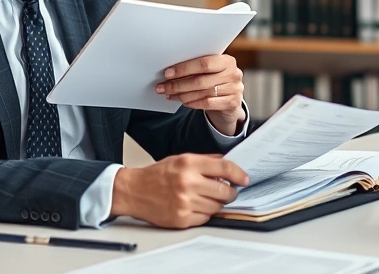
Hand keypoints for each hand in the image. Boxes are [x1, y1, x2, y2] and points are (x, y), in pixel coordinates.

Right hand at [111, 154, 249, 227]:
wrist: (134, 191)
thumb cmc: (157, 175)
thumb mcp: (180, 159)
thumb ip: (205, 161)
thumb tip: (227, 164)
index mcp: (188, 164)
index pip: (224, 167)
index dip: (238, 174)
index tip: (244, 179)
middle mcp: (187, 183)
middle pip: (225, 191)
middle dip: (230, 192)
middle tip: (228, 191)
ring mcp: (185, 202)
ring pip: (217, 207)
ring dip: (217, 203)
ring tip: (207, 198)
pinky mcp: (182, 219)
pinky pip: (206, 218)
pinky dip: (205, 214)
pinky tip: (197, 206)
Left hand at [156, 54, 245, 134]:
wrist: (230, 101)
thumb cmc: (216, 81)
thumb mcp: (211, 71)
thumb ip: (196, 68)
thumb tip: (171, 71)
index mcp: (226, 60)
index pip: (203, 63)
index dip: (184, 68)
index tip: (167, 73)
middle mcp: (233, 74)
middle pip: (200, 80)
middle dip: (178, 84)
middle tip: (163, 87)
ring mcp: (234, 89)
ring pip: (202, 93)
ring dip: (181, 95)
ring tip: (169, 94)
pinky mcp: (231, 103)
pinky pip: (207, 103)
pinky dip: (192, 103)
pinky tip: (183, 102)